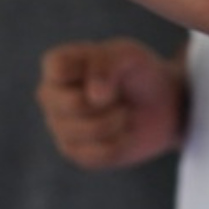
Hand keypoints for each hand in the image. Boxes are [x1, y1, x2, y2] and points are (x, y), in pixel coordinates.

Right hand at [37, 38, 183, 169]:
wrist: (159, 104)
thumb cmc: (136, 72)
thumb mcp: (127, 54)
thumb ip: (106, 64)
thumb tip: (93, 98)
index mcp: (56, 65)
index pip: (58, 69)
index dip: (92, 72)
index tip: (109, 67)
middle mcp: (50, 96)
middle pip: (73, 104)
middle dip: (109, 102)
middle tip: (119, 96)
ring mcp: (58, 126)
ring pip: (89, 131)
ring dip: (118, 122)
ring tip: (122, 113)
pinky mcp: (75, 153)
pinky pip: (99, 154)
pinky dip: (121, 143)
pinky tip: (122, 133)